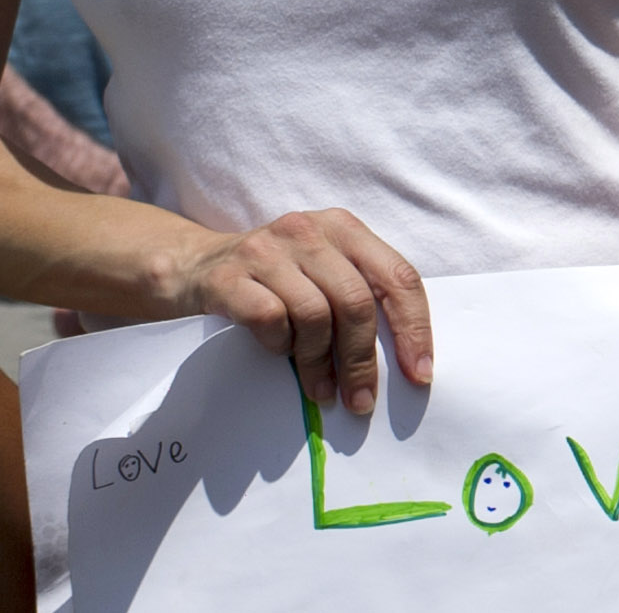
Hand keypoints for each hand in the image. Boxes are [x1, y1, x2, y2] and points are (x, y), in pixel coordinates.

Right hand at [173, 206, 428, 412]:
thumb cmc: (272, 279)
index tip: (418, 373)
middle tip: (361, 400)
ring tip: (321, 391)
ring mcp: (267, 251)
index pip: (398, 277)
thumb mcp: (321, 272)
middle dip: (363, 360)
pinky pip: (270, 319)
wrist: (190, 267)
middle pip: (356, 301)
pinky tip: (278, 354)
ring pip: (315, 314)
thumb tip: (399, 360)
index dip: (413, 328)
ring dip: (321, 363)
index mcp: (345, 228)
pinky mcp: (228, 277)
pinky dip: (280, 345)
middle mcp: (310, 231)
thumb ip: (357, 296)